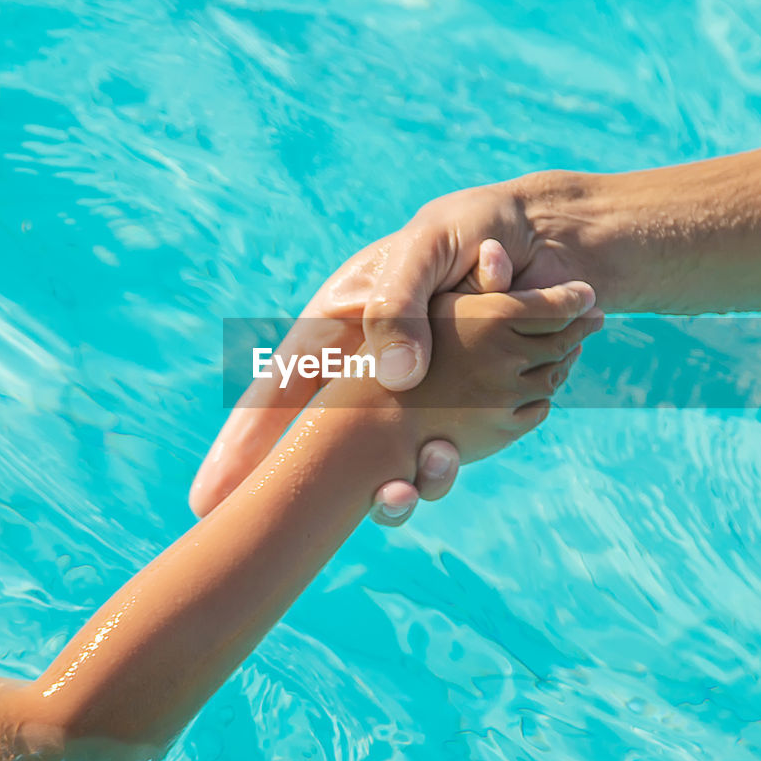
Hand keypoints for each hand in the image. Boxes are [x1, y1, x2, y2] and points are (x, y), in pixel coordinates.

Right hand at [191, 176, 598, 521]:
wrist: (550, 241)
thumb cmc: (472, 228)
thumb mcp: (426, 248)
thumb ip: (401, 305)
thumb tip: (397, 379)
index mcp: (338, 329)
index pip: (277, 392)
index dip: (242, 447)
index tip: (209, 500)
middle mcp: (365, 374)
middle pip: (316, 446)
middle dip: (293, 494)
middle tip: (267, 531)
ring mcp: (413, 403)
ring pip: (383, 463)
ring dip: (390, 482)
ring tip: (395, 492)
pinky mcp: (461, 417)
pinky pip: (441, 455)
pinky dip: (439, 468)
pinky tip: (444, 462)